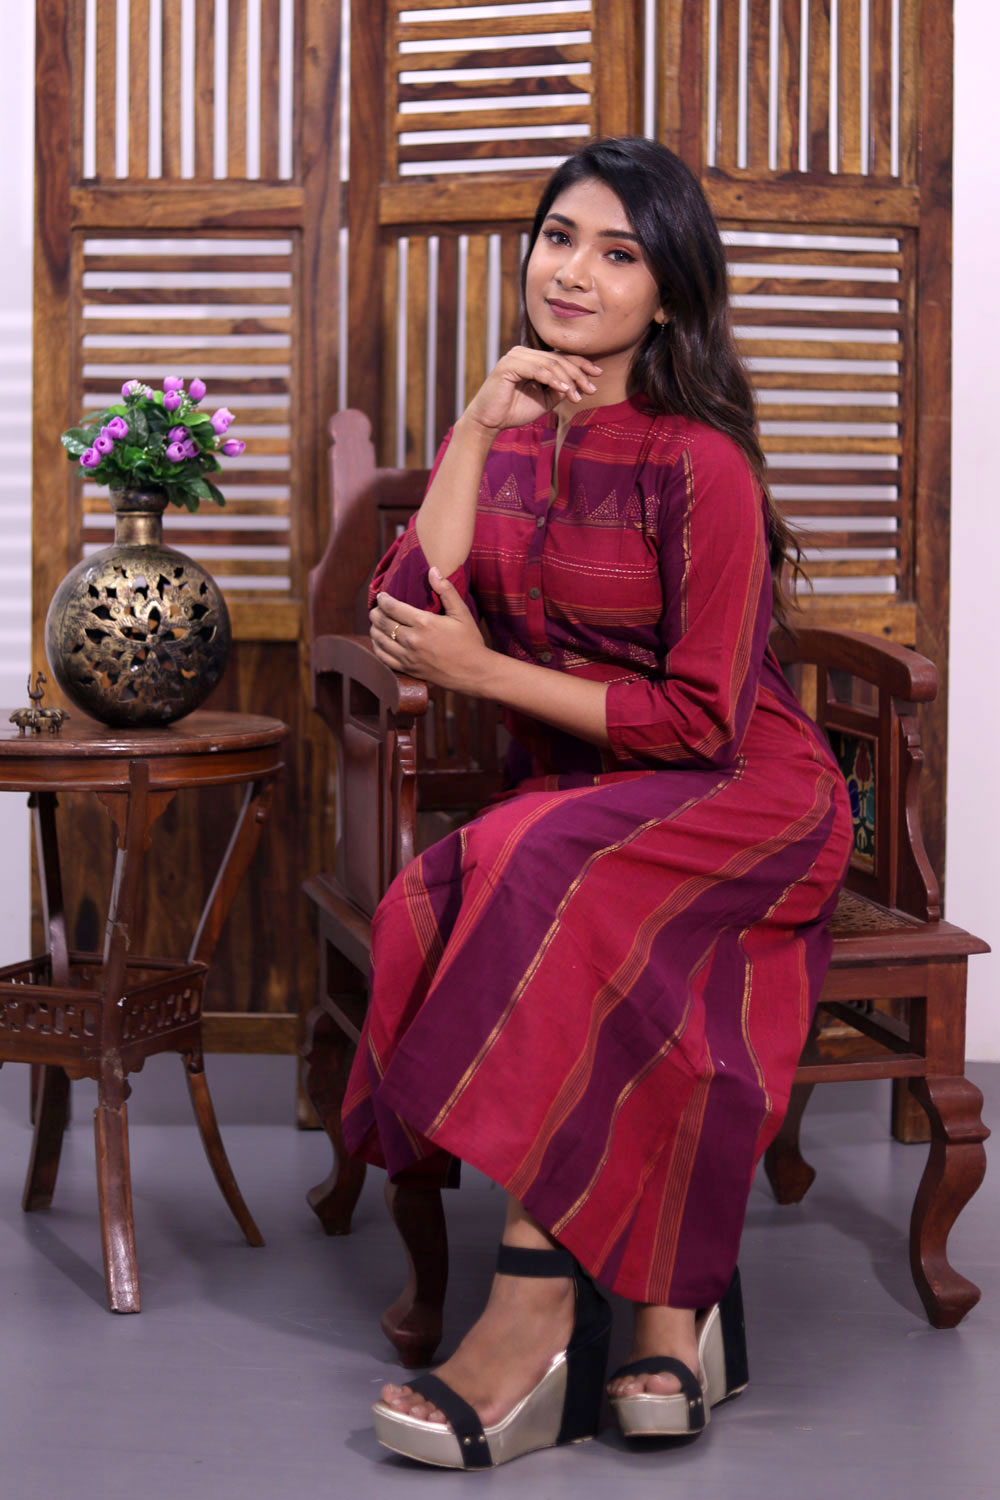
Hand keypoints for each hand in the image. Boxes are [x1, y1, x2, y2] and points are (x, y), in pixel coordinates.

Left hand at [370, 569, 489, 693]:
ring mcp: (409, 656)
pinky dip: (378, 648)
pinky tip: (379, 642)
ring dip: (374, 629)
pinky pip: (384, 658)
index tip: (381, 596)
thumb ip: (446, 590)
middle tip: (375, 608)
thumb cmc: (470, 641)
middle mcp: (412, 640)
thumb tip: (433, 570)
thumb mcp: (462, 613)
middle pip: (383, 623)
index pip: (393, 608)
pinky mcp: (409, 669)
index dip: (383, 600)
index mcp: (424, 623)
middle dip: (375, 613)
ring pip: (380, 640)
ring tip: (376, 623)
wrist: (474, 672)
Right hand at [461, 345, 602, 434]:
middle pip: (558, 359)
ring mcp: (515, 357)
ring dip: (567, 380)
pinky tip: (563, 390)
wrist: (489, 422)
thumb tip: (580, 383)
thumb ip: (559, 390)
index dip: (581, 364)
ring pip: (550, 364)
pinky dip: (552, 379)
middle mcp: (523, 353)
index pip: (560, 357)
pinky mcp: (508, 365)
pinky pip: (536, 370)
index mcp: (531, 358)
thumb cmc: (514, 411)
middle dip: (578, 374)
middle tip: (591, 389)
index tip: (598, 375)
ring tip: (577, 396)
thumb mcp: (544, 400)